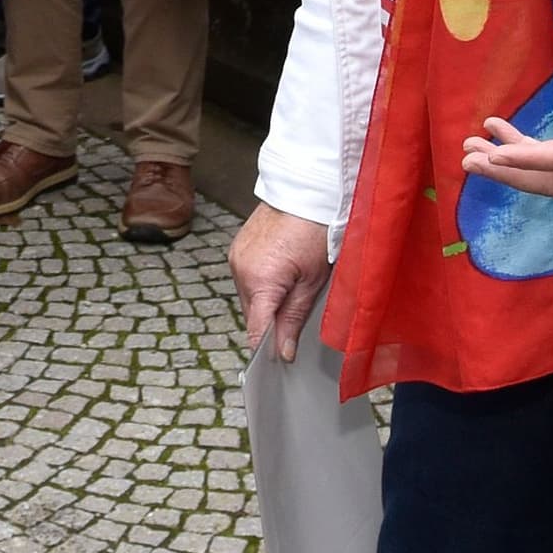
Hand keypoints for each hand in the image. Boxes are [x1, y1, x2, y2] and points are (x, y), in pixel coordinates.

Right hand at [231, 208, 330, 357]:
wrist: (305, 193)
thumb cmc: (316, 232)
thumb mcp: (313, 282)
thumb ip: (293, 319)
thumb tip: (283, 351)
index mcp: (260, 281)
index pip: (256, 328)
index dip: (267, 347)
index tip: (280, 359)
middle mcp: (240, 270)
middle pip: (251, 314)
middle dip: (271, 321)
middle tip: (297, 314)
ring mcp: (235, 257)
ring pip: (248, 297)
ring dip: (266, 301)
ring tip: (292, 286)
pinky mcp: (236, 248)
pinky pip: (246, 278)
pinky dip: (261, 284)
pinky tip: (281, 273)